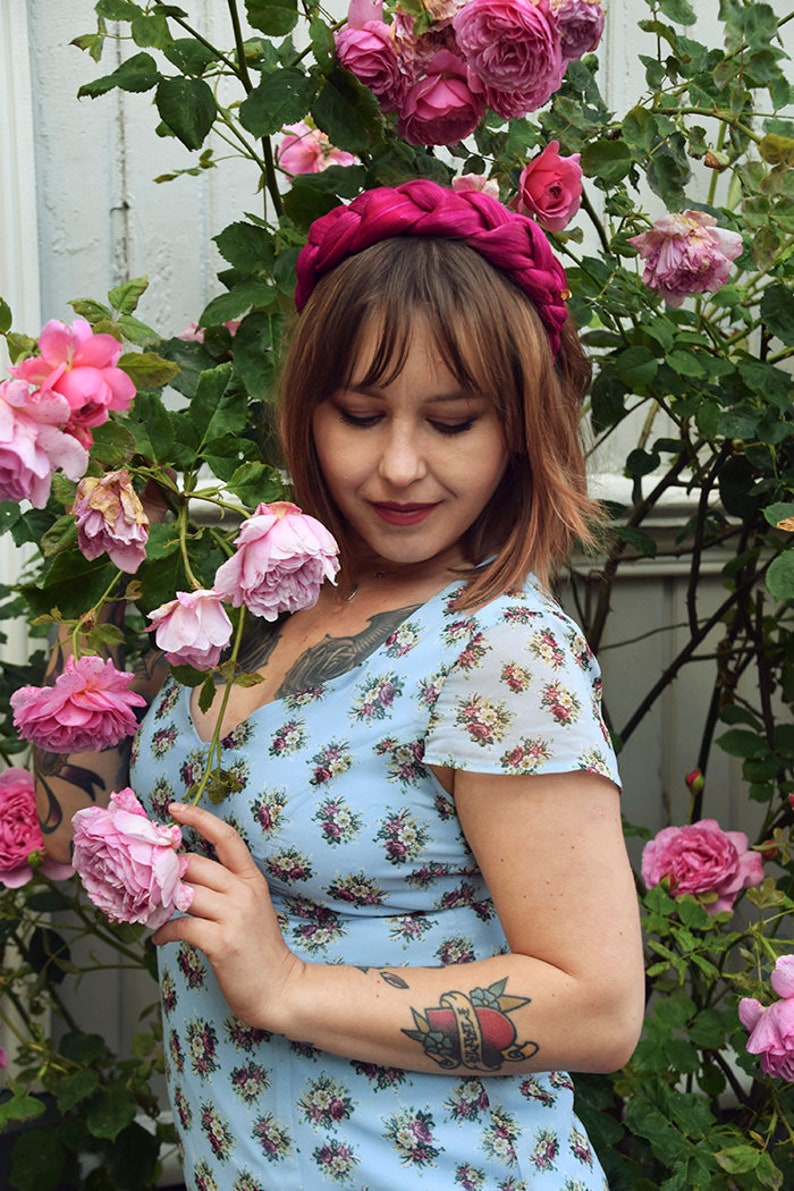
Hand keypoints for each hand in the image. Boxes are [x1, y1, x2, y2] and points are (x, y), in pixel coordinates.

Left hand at [151, 802, 303, 1029]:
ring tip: (151, 911)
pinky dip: (162, 932)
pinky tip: (158, 940)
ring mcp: (234, 916)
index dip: (199, 818)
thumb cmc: (258, 949)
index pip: (226, 837)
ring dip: (160, 901)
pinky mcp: (221, 941)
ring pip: (184, 892)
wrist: (279, 988)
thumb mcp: (248, 908)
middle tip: (149, 879)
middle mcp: (244, 891)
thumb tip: (182, 874)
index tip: (174, 808)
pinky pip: (180, 925)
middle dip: (167, 870)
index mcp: (251, 879)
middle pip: (194, 864)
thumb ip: (222, 888)